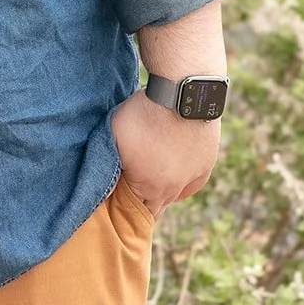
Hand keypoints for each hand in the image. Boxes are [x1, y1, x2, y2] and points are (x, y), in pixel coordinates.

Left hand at [111, 88, 220, 218]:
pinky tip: (175, 182)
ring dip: (162, 193)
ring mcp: (190, 177)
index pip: (133, 209)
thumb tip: (98, 192)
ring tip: (151, 185)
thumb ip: (106, 166)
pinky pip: (193, 184)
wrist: (180, 95)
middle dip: (142, 204)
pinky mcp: (206, 164)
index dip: (124, 207)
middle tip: (131, 196)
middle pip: (154, 207)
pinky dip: (183, 185)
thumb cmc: (142, 114)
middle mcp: (170, 188)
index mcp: (146, 186)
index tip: (117, 202)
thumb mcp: (114, 137)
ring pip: (174, 196)